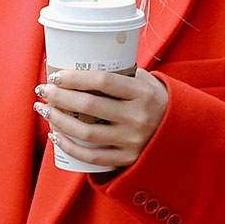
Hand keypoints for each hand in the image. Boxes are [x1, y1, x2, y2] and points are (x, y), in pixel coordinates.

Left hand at [34, 66, 169, 173]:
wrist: (181, 133)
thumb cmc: (155, 101)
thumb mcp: (146, 82)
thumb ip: (120, 75)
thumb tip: (80, 64)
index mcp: (142, 93)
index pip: (103, 82)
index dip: (75, 78)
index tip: (56, 75)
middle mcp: (137, 117)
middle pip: (89, 107)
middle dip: (59, 97)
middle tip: (42, 90)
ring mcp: (131, 141)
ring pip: (86, 133)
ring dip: (58, 121)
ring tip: (43, 110)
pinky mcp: (126, 159)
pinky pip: (92, 157)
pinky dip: (70, 147)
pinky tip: (55, 136)